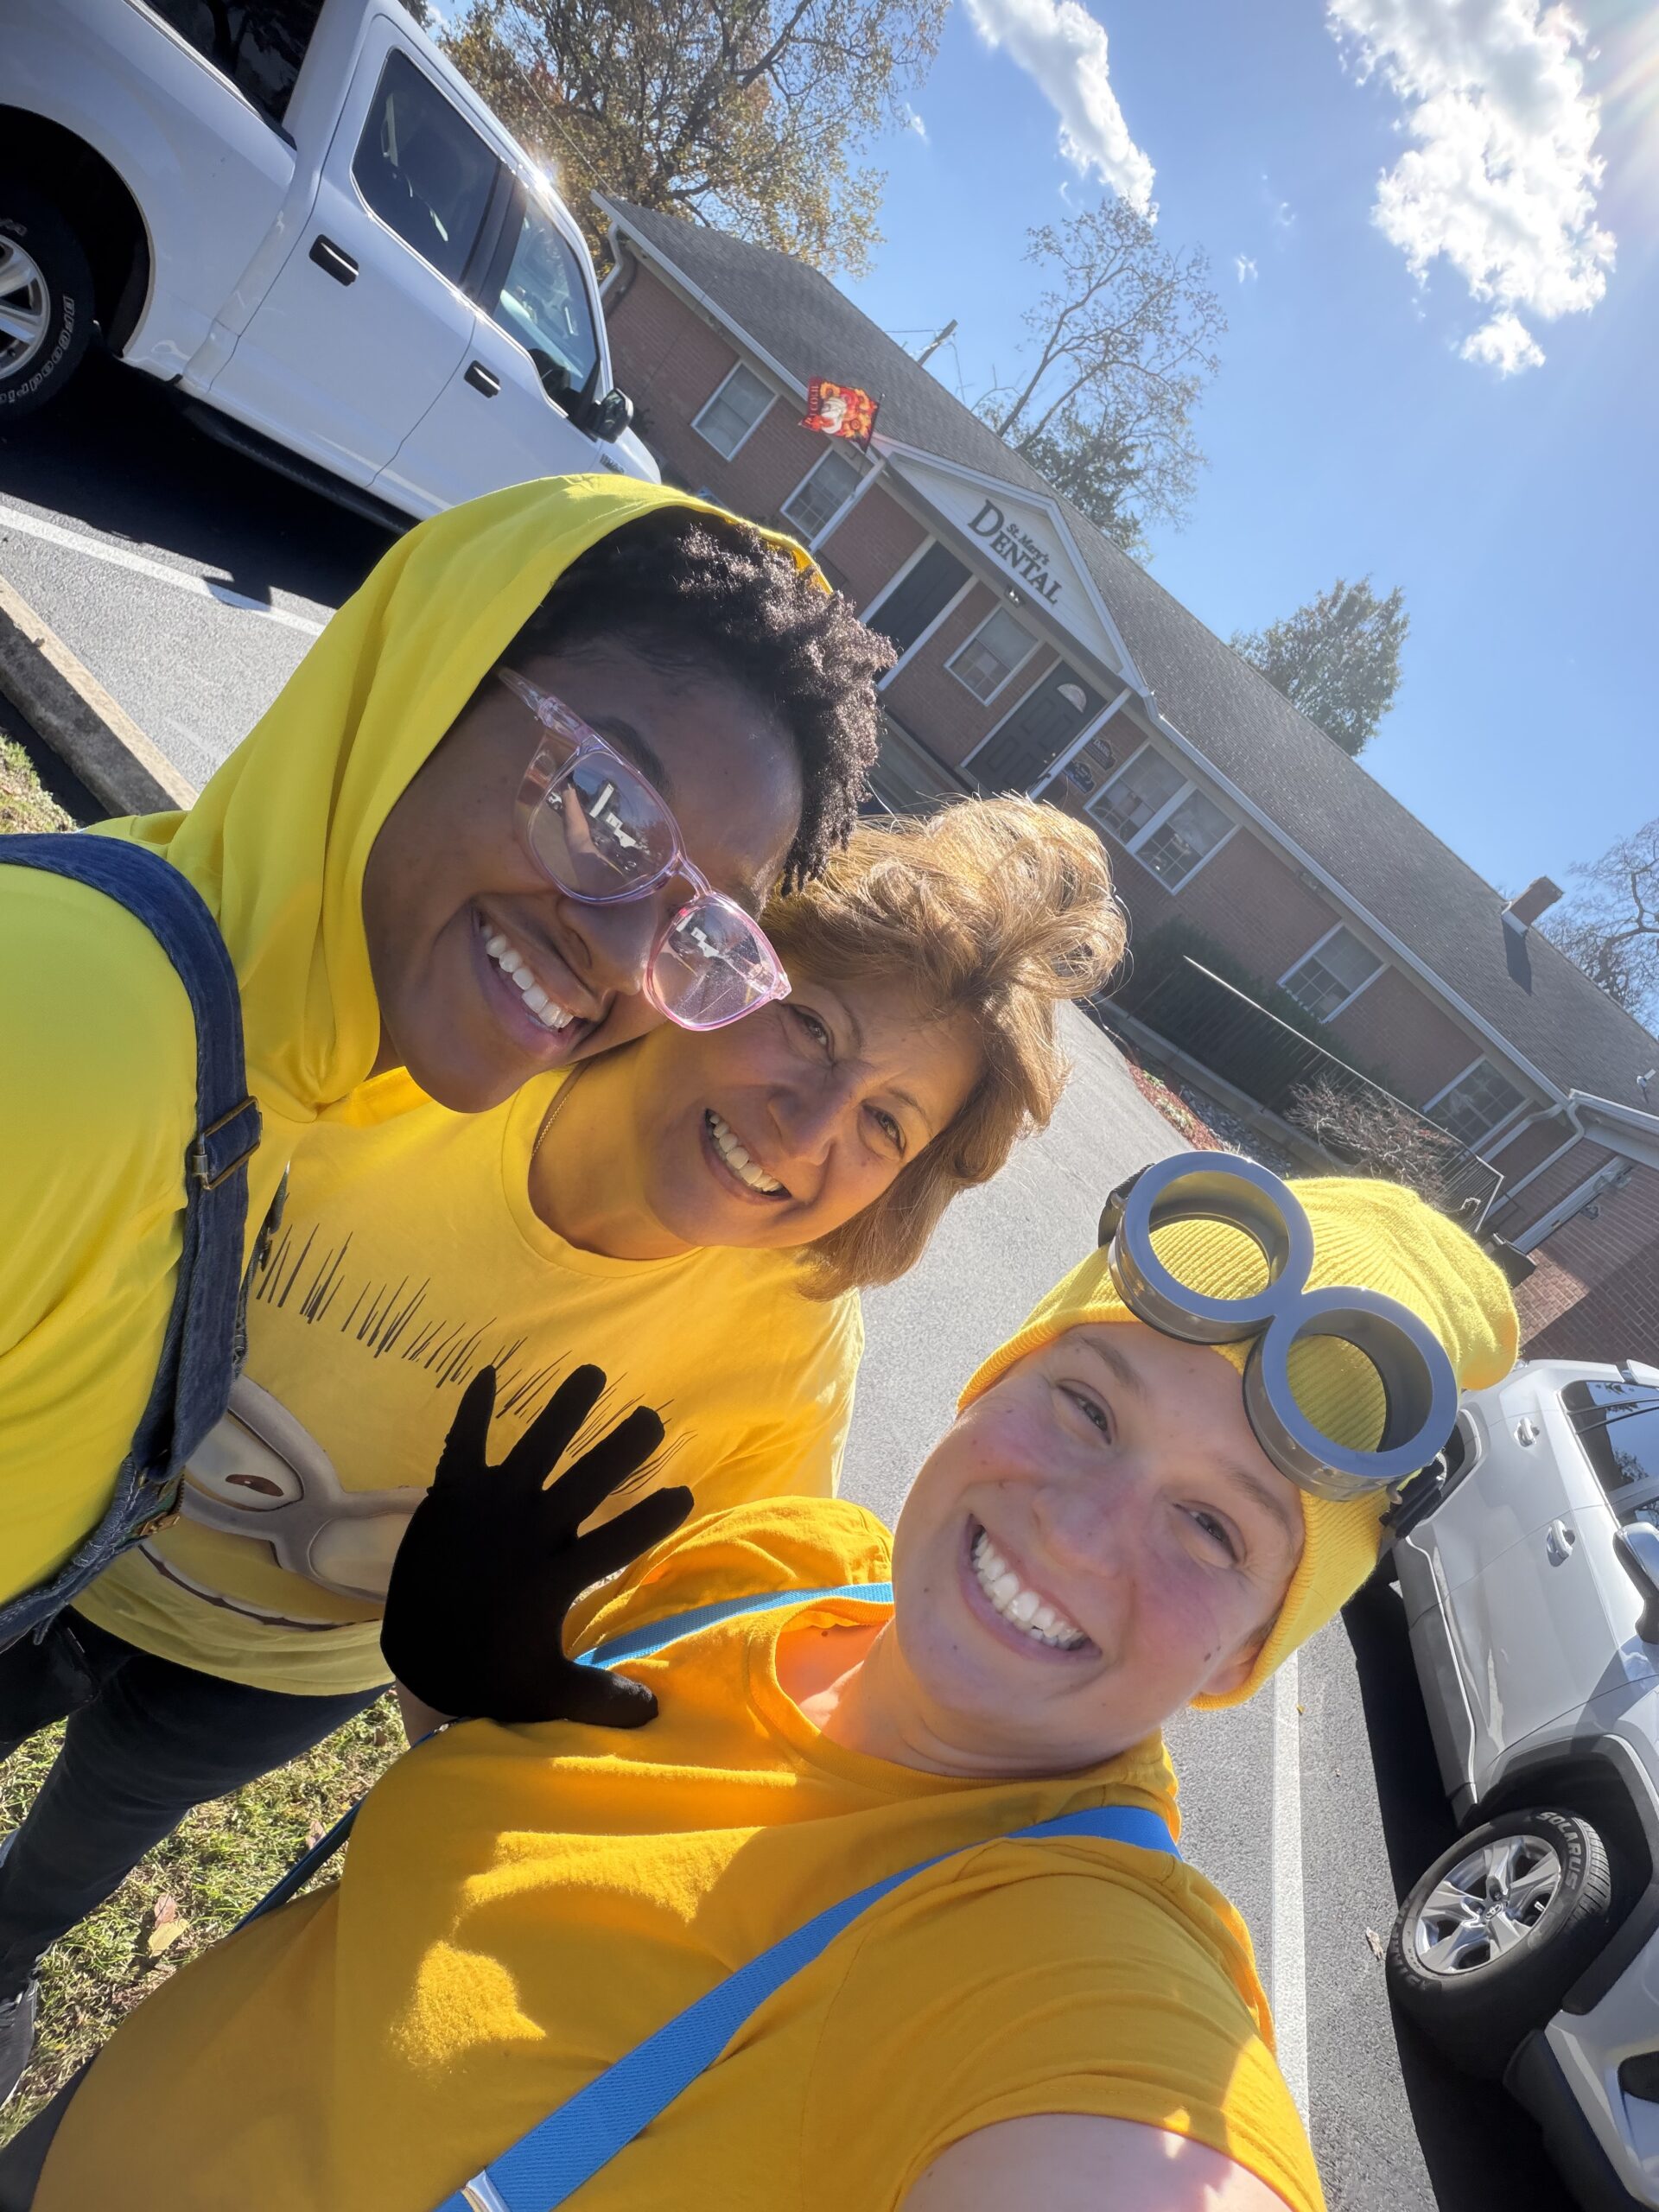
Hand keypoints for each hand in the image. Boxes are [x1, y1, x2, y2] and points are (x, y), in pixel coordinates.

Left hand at [381, 1364, 690, 1726]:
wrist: (410, 1653)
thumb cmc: (483, 1672)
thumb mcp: (544, 1691)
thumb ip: (600, 1699)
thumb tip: (655, 1715)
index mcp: (555, 1577)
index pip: (618, 1540)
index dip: (653, 1517)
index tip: (685, 1493)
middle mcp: (528, 1532)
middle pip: (586, 1480)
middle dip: (622, 1448)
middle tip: (651, 1418)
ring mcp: (487, 1508)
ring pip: (535, 1446)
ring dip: (565, 1410)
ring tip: (592, 1373)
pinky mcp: (450, 1495)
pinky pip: (461, 1442)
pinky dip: (472, 1409)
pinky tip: (486, 1373)